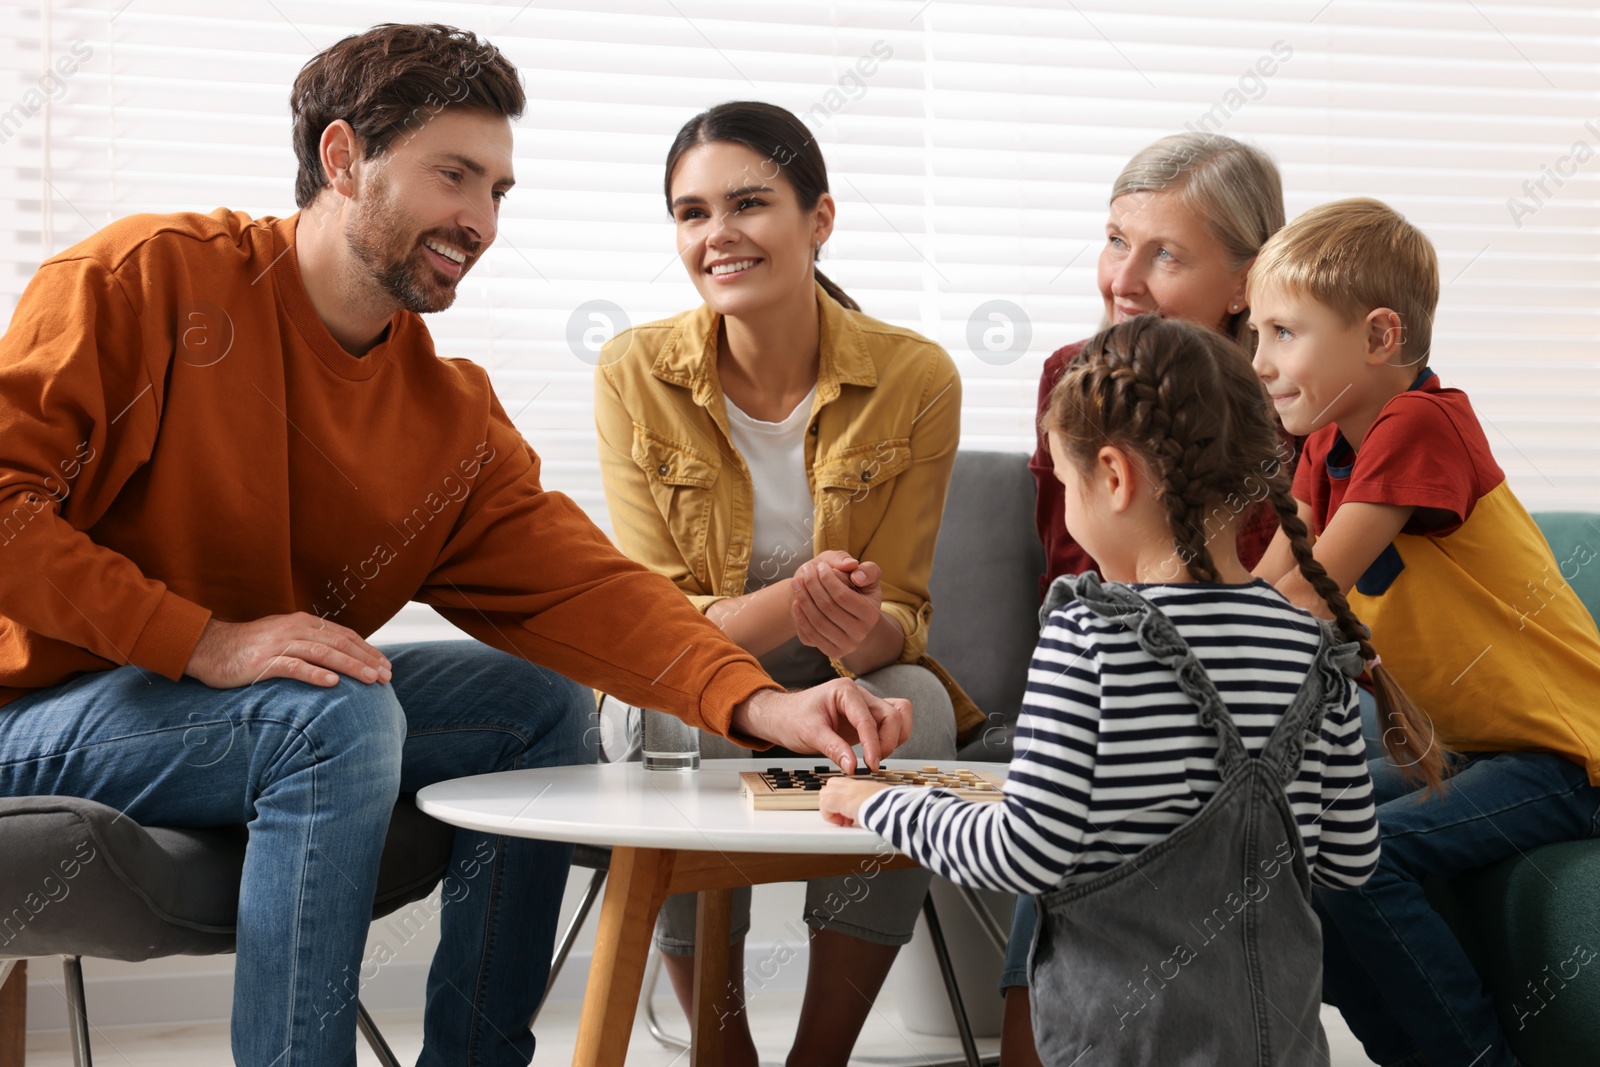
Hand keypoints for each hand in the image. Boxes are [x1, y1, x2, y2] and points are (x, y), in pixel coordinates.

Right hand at [185, 613, 392, 688]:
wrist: (208, 647)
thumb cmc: (249, 647)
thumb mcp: (284, 637)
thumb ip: (309, 642)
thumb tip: (340, 657)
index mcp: (303, 622)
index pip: (344, 635)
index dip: (368, 650)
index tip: (386, 665)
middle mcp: (295, 629)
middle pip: (340, 644)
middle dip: (367, 660)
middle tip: (387, 676)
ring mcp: (279, 644)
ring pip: (323, 653)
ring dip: (351, 667)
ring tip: (371, 679)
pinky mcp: (263, 662)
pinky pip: (293, 667)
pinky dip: (315, 674)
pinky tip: (333, 683)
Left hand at [728, 678, 911, 772]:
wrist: (782, 717)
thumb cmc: (792, 719)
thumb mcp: (809, 734)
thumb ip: (834, 749)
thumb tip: (853, 767)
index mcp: (845, 691)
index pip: (868, 718)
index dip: (873, 744)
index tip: (871, 764)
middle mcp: (859, 695)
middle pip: (893, 714)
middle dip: (887, 741)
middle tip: (872, 763)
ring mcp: (865, 706)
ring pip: (898, 716)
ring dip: (894, 738)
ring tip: (875, 757)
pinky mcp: (867, 718)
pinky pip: (891, 723)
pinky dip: (891, 738)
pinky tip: (876, 752)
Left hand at [791, 551, 882, 658]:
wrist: (843, 612)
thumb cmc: (853, 588)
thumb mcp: (862, 574)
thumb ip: (864, 569)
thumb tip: (852, 567)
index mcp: (871, 613)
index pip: (843, 596)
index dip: (828, 579)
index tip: (820, 566)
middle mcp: (862, 632)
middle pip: (828, 607)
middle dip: (813, 585)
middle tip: (805, 571)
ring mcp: (847, 645)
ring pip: (818, 621)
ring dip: (803, 599)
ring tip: (797, 583)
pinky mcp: (833, 652)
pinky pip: (812, 635)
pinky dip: (801, 617)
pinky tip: (796, 602)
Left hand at [819, 776, 892, 826]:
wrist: (895, 808)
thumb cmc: (895, 808)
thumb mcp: (884, 805)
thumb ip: (875, 808)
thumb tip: (876, 817)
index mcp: (865, 787)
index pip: (844, 786)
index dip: (842, 800)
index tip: (851, 815)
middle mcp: (854, 786)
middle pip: (830, 786)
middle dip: (832, 803)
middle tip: (845, 817)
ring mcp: (847, 791)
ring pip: (825, 794)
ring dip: (831, 810)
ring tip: (845, 821)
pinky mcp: (841, 800)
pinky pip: (825, 805)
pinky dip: (830, 816)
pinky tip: (844, 823)